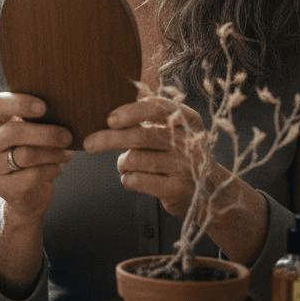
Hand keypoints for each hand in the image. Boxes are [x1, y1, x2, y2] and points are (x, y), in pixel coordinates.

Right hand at [0, 92, 72, 223]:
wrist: (29, 192)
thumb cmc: (34, 152)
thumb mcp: (34, 132)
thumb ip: (40, 119)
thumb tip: (65, 108)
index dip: (19, 103)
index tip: (44, 107)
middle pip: (13, 132)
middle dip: (46, 133)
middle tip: (68, 136)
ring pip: (25, 155)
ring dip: (52, 154)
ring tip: (66, 154)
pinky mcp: (3, 187)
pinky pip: (31, 176)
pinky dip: (50, 170)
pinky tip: (58, 168)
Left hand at [83, 96, 206, 217]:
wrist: (210, 192)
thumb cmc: (178, 156)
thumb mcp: (173, 133)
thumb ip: (148, 121)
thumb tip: (106, 118)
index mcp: (188, 119)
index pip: (157, 108)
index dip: (131, 112)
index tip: (110, 119)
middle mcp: (189, 141)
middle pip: (141, 135)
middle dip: (109, 139)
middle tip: (89, 144)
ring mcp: (185, 165)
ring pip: (135, 159)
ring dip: (122, 163)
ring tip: (126, 165)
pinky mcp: (178, 188)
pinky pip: (137, 180)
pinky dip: (127, 179)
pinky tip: (133, 180)